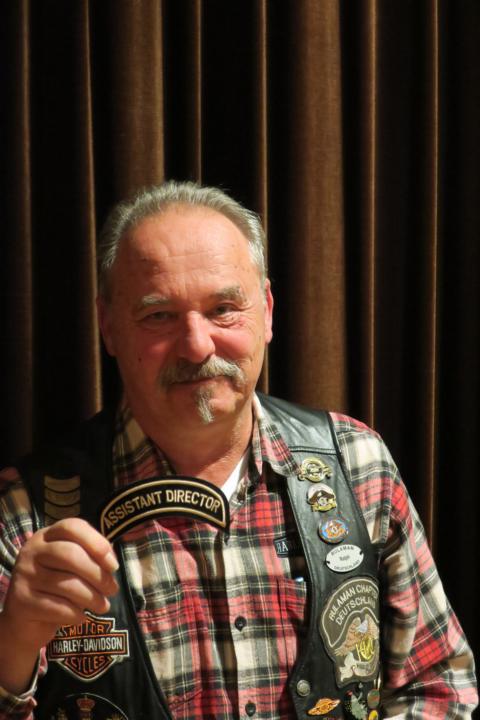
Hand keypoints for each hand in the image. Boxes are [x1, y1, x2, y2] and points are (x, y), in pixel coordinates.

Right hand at [1, 517, 118, 653]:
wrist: (24, 622)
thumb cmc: (55, 589)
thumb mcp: (71, 568)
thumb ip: (90, 558)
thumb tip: (111, 562)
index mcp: (46, 537)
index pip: (72, 527)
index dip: (97, 542)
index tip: (113, 565)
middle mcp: (31, 551)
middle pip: (70, 554)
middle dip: (97, 574)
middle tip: (112, 590)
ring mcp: (23, 575)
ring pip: (66, 584)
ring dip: (92, 597)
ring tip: (103, 606)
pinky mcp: (21, 601)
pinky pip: (58, 607)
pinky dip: (76, 614)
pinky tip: (82, 617)